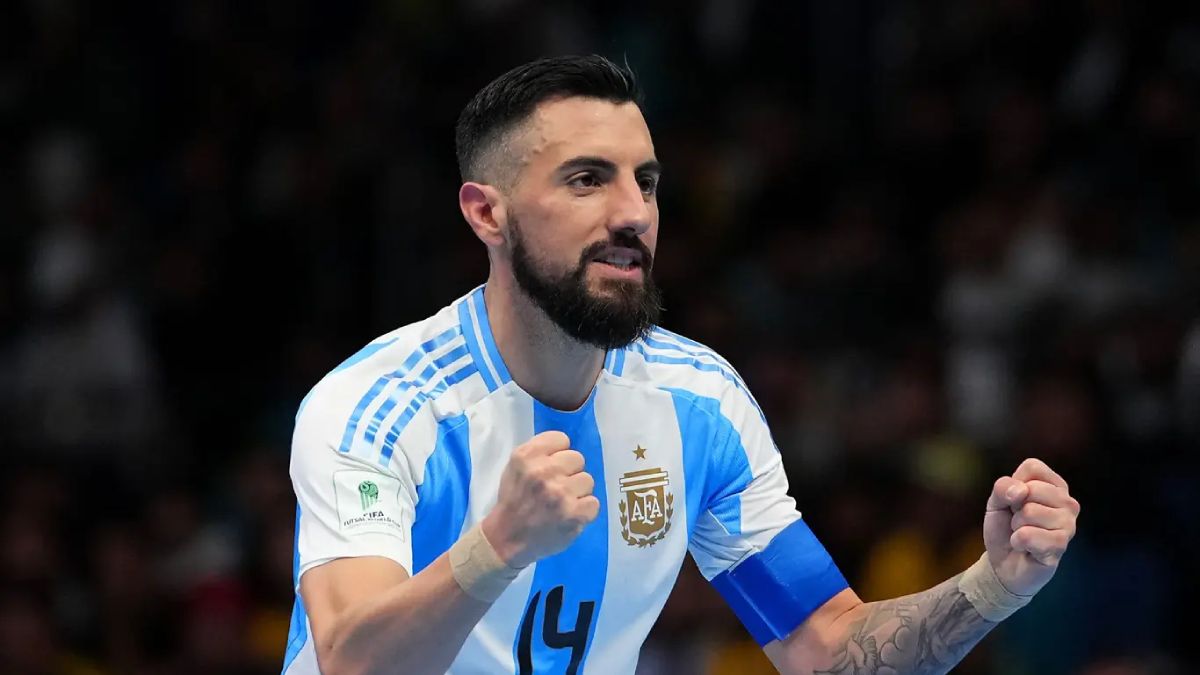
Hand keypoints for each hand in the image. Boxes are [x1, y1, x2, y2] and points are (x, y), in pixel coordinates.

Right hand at [481, 431, 599, 568]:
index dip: (558, 454)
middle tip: (557, 488)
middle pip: (577, 458)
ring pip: (587, 480)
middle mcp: (544, 471)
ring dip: (578, 492)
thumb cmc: (514, 500)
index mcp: (526, 456)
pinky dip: (584, 511)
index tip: (551, 467)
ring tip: (562, 503)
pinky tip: (569, 516)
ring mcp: (560, 493)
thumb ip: (539, 453)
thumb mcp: (515, 468)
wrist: (507, 539)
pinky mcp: (574, 514)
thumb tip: (565, 447)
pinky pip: (593, 502)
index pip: (561, 439)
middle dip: (569, 473)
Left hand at [982, 458, 1080, 596]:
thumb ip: (1003, 487)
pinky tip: (1026, 548)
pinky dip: (1018, 542)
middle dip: (1014, 508)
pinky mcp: (1061, 545)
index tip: (1013, 501)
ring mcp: (1068, 524)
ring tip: (1023, 534)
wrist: (1002, 564)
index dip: (1013, 484)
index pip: (1033, 467)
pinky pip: (1029, 535)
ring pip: (1030, 512)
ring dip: (1016, 526)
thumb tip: (1021, 491)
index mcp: (1054, 485)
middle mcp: (1067, 502)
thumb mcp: (995, 502)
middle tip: (1018, 521)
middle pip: (1032, 489)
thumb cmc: (1004, 529)